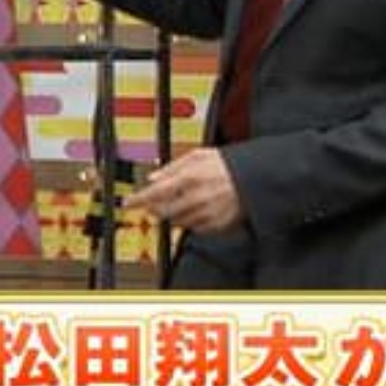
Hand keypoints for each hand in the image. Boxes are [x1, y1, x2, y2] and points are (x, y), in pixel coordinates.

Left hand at [126, 148, 244, 232]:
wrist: (257, 179)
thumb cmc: (227, 164)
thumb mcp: (198, 156)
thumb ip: (172, 167)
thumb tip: (152, 177)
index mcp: (189, 178)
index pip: (154, 193)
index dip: (137, 200)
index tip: (127, 203)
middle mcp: (195, 198)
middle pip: (162, 211)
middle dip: (153, 209)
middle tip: (151, 204)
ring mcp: (206, 214)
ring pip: (177, 221)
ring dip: (172, 215)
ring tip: (180, 202)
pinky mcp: (217, 225)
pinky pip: (195, 228)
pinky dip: (190, 221)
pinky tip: (196, 209)